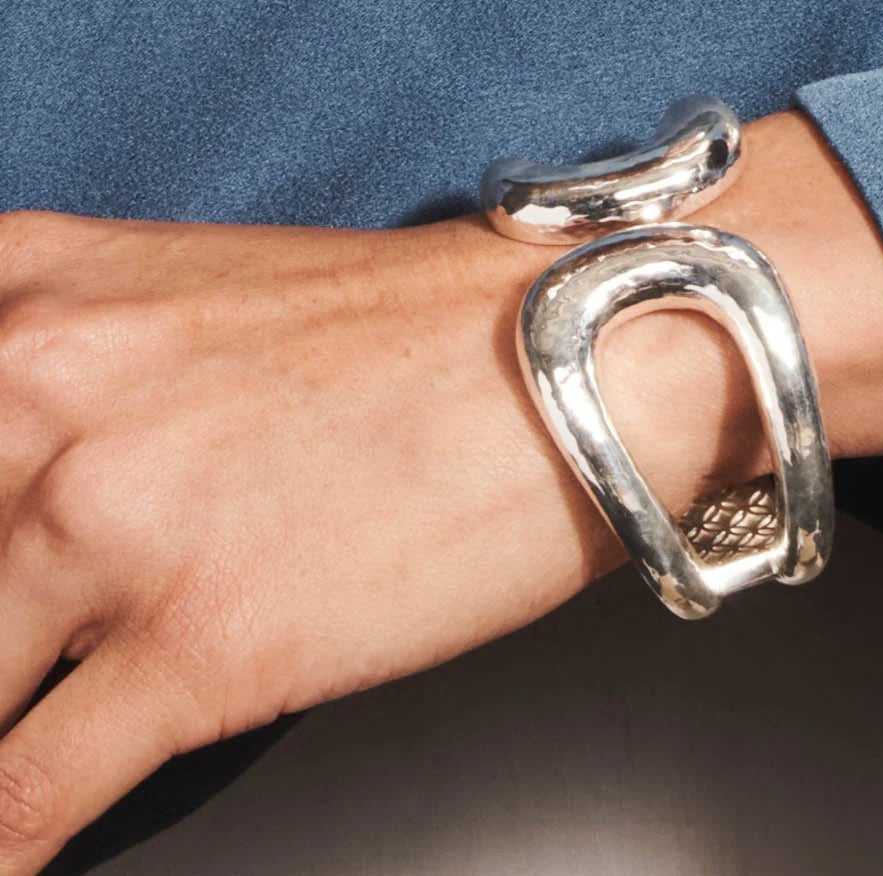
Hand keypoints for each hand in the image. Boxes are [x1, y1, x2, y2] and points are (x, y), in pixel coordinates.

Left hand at [0, 115, 882, 871]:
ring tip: (29, 744)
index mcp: (26, 296)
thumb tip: (8, 511)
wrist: (591, 344)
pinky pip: (23, 799)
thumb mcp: (184, 301)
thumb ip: (57, 384)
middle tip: (20, 650)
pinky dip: (15, 846)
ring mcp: (109, 520)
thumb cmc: (424, 328)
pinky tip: (31, 848)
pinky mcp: (200, 641)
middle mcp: (36, 391)